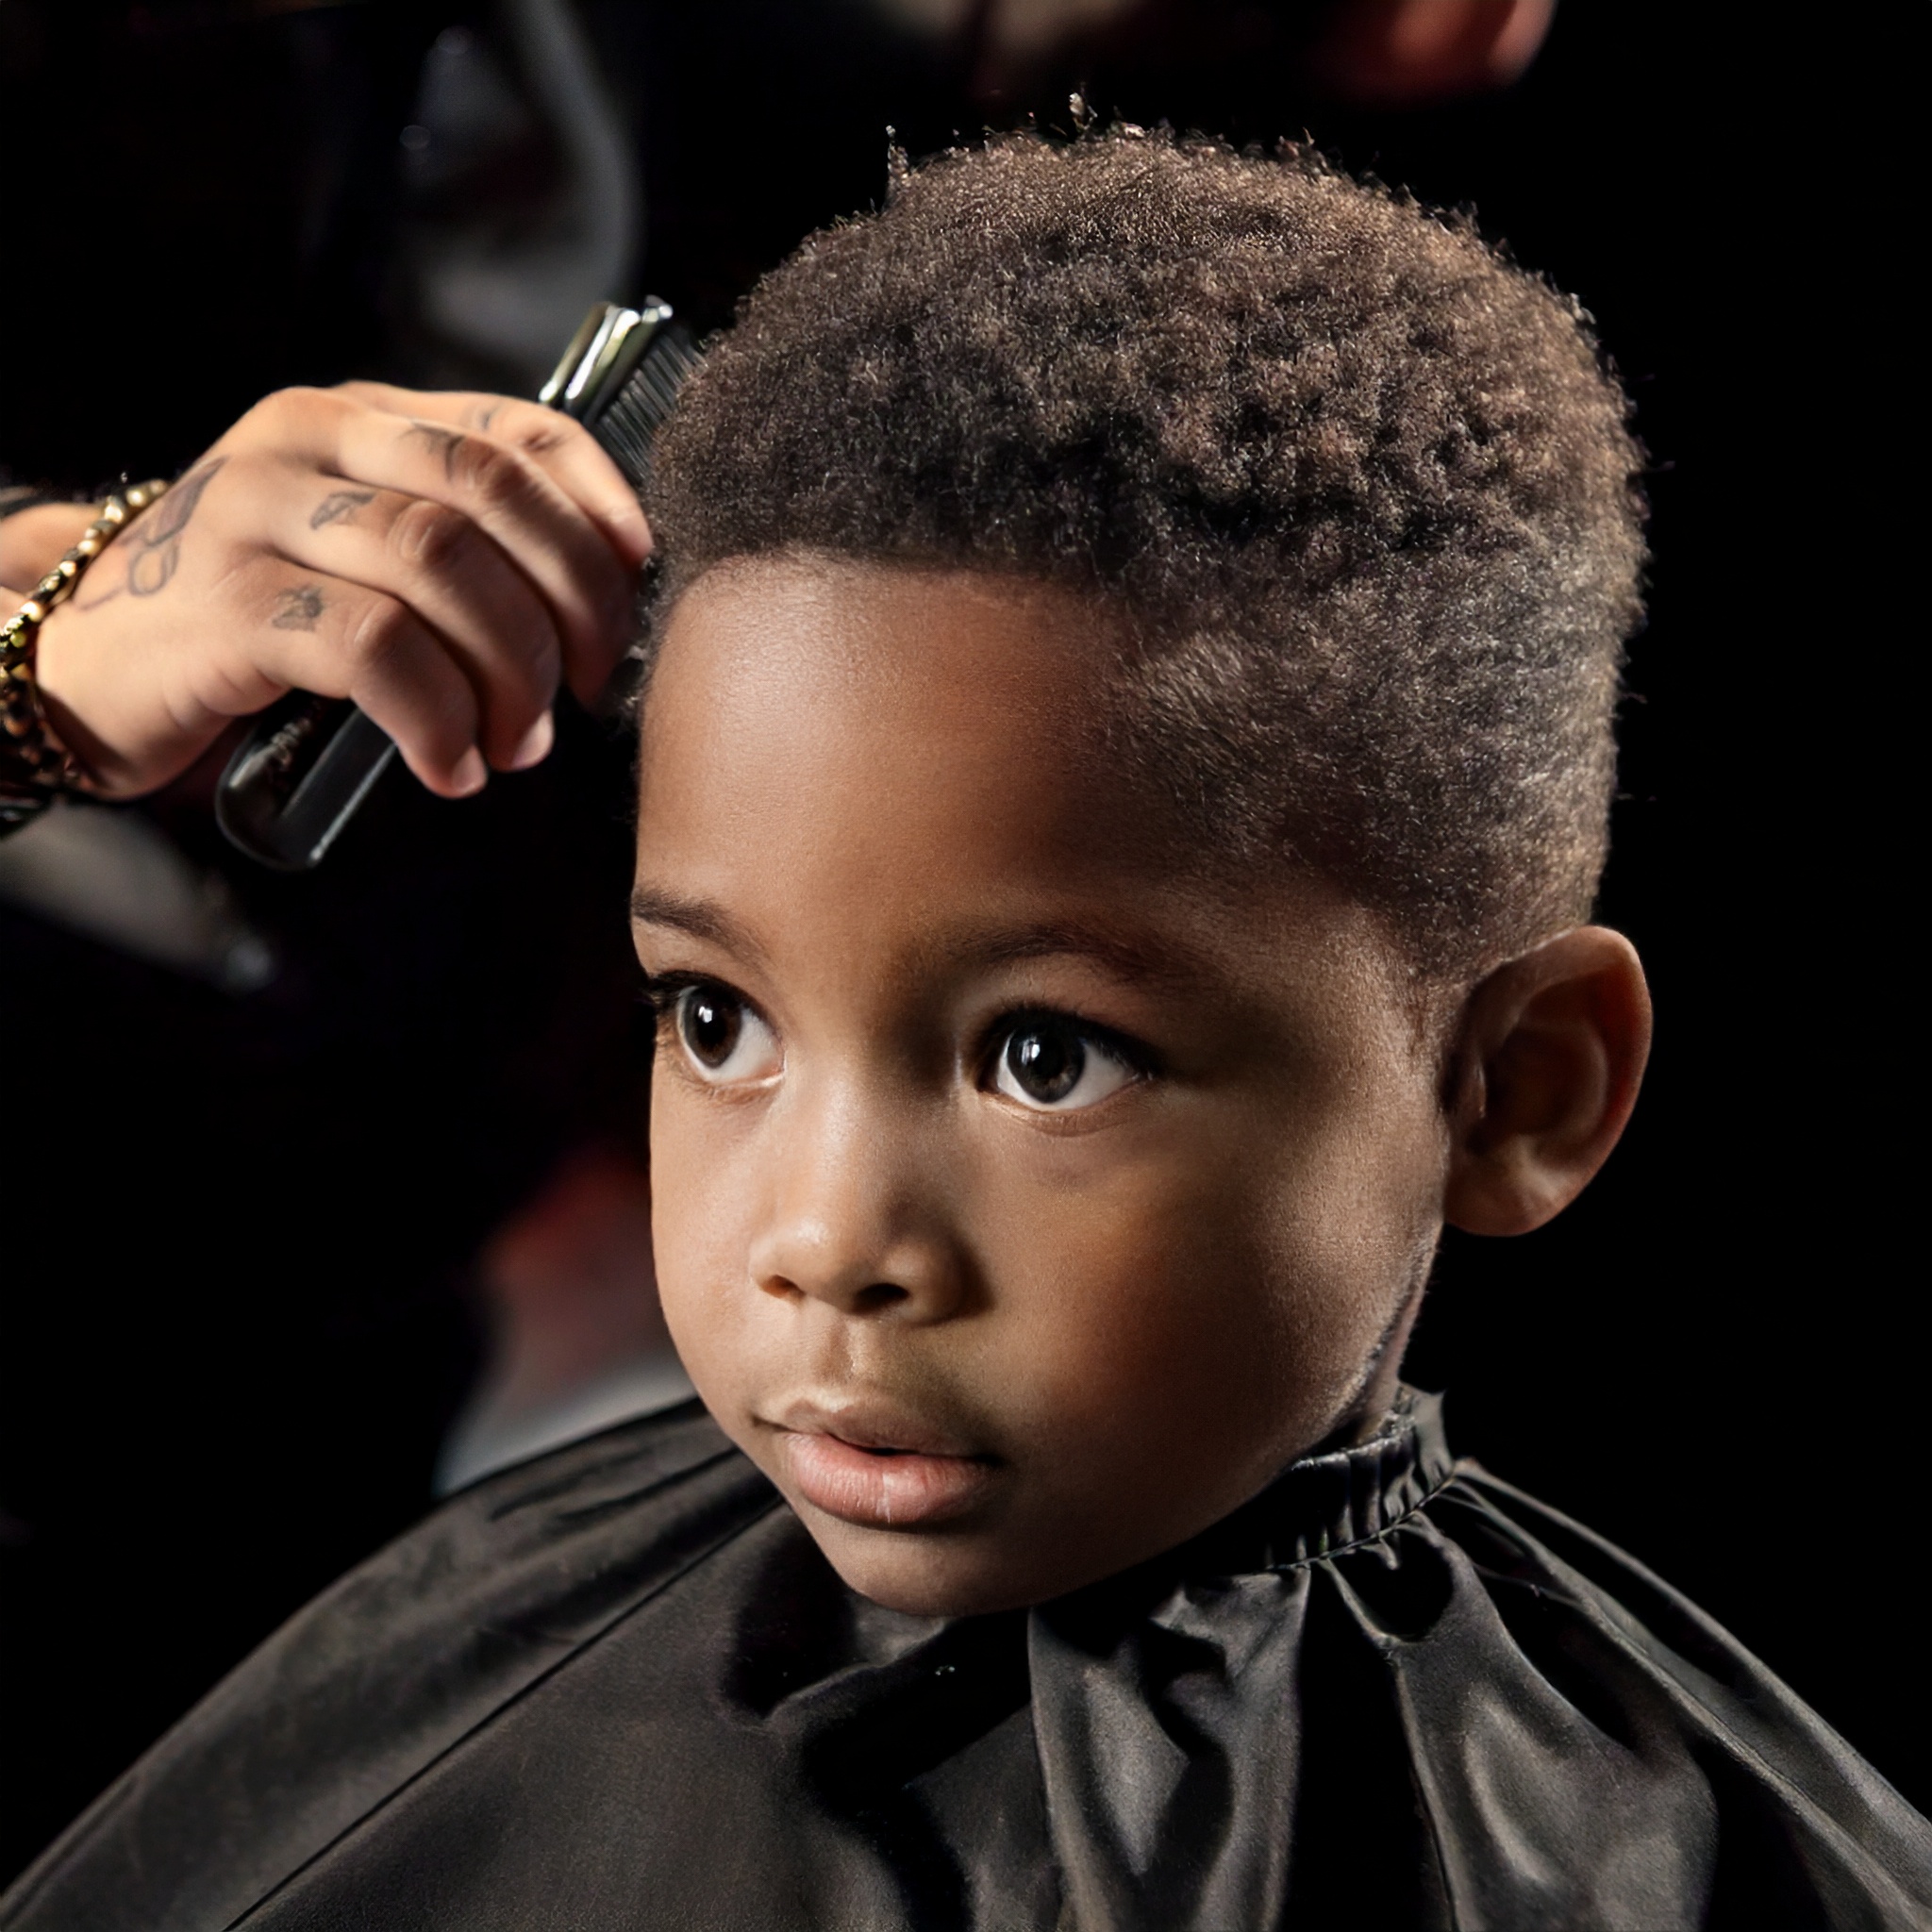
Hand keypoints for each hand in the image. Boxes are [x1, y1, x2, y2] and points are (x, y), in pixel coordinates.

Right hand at [22, 384, 651, 798]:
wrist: (90, 661)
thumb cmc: (256, 620)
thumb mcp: (362, 558)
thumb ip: (460, 551)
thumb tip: (602, 609)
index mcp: (365, 418)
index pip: (521, 429)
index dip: (600, 512)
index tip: (636, 592)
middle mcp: (313, 442)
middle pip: (494, 495)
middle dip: (570, 603)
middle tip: (584, 692)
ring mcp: (261, 511)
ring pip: (443, 566)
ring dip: (509, 672)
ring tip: (515, 744)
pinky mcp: (229, 600)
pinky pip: (375, 649)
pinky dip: (436, 718)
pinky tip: (450, 766)